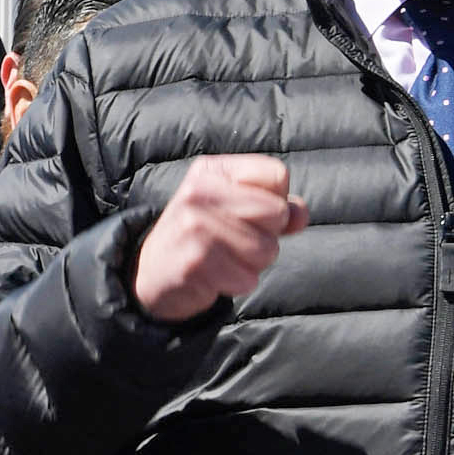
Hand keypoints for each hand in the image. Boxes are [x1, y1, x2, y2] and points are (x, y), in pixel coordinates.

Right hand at [131, 154, 307, 322]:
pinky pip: (248, 278)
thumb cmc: (203, 237)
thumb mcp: (235, 208)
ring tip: (223, 258)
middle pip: (277, 213)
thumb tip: (300, 215)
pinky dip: (238, 283)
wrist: (153, 274)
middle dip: (267, 235)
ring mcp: (194, 227)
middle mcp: (199, 192)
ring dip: (253, 263)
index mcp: (212, 171)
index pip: (277, 175)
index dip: (274, 200)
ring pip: (266, 249)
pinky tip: (214, 276)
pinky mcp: (195, 262)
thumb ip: (275, 206)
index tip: (246, 213)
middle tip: (233, 240)